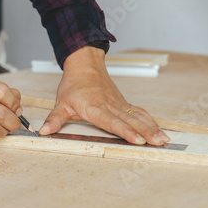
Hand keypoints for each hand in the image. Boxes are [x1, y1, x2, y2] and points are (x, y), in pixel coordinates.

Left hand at [39, 46, 169, 144]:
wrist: (84, 65)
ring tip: (163, 138)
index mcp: (95, 108)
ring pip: (138, 116)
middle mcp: (110, 106)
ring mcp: (119, 104)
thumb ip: (54, 119)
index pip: (112, 122)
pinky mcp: (123, 103)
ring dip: (152, 127)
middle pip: (131, 121)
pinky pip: (139, 112)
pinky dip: (150, 120)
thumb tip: (44, 131)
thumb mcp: (61, 103)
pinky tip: (158, 129)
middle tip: (158, 142)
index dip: (125, 131)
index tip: (137, 140)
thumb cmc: (74, 85)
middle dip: (146, 132)